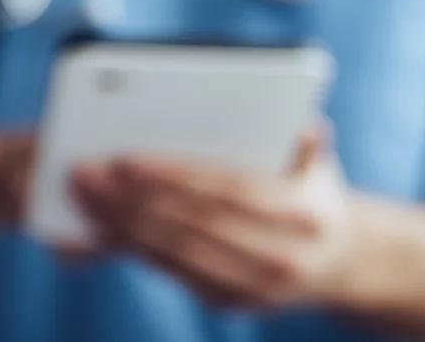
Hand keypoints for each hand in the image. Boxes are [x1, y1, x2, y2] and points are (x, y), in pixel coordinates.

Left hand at [70, 126, 360, 310]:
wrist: (339, 262)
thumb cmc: (311, 196)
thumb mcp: (319, 165)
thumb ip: (306, 142)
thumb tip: (307, 122)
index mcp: (302, 213)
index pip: (227, 190)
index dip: (174, 177)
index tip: (125, 160)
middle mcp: (282, 256)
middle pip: (193, 224)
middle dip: (133, 200)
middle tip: (85, 174)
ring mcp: (257, 287)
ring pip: (177, 254)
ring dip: (122, 226)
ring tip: (84, 197)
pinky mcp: (230, 302)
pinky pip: (173, 274)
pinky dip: (134, 250)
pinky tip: (101, 227)